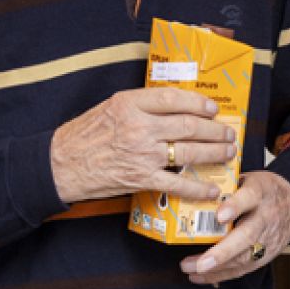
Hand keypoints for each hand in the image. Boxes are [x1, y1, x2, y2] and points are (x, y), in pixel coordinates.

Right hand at [50, 88, 235, 204]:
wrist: (61, 165)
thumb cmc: (83, 135)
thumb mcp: (109, 108)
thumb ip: (139, 105)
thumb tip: (173, 107)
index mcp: (130, 103)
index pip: (174, 98)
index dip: (199, 103)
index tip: (212, 108)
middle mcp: (139, 126)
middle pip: (188, 125)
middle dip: (214, 130)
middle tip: (228, 133)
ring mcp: (142, 154)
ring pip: (188, 152)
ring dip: (213, 153)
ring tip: (227, 153)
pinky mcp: (141, 178)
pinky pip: (176, 184)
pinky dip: (197, 188)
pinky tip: (211, 189)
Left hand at [180, 171, 289, 284]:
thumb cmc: (263, 191)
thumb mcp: (248, 179)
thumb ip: (226, 186)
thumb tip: (192, 189)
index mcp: (260, 191)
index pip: (249, 197)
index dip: (235, 207)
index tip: (219, 216)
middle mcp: (266, 216)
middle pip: (247, 235)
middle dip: (223, 252)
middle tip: (201, 263)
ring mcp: (268, 238)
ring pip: (244, 257)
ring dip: (216, 267)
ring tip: (190, 269)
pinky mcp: (267, 255)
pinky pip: (244, 268)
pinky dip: (220, 275)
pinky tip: (200, 276)